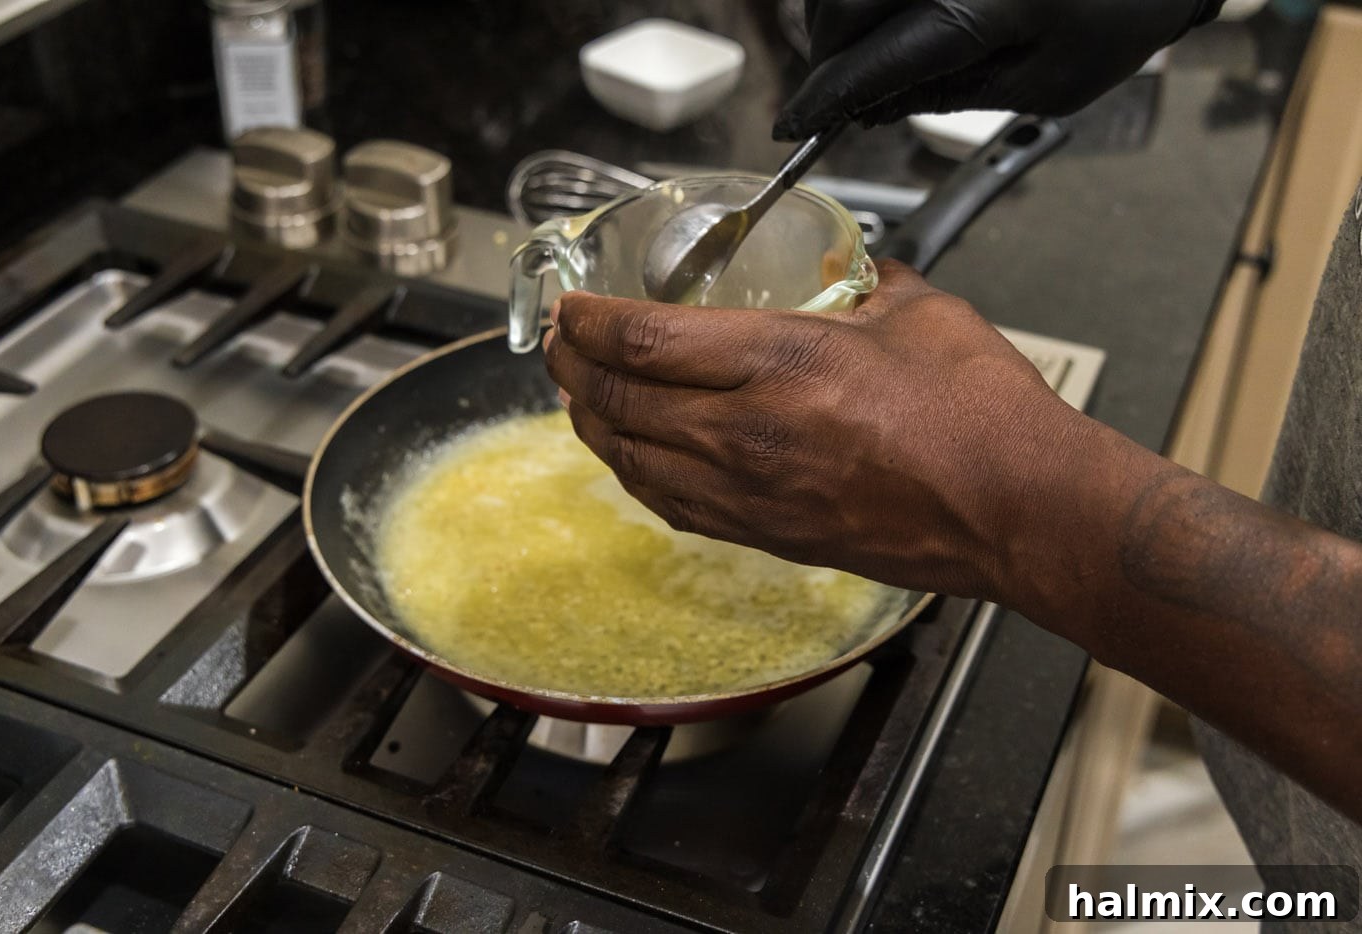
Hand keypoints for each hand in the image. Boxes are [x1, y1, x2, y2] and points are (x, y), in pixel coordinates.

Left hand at [543, 259, 1097, 603]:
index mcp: (780, 363)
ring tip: (579, 399)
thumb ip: (861, 282)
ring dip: (593, 425)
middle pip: (620, 401)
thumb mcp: (917, 311)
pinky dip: (637, 476)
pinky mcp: (766, 534)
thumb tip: (843, 269)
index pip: (643, 340)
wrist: (1015, 511)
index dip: (588, 321)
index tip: (569, 307)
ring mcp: (751, 493)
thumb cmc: (980, 417)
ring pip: (634, 460)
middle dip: (571, 369)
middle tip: (558, 346)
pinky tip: (633, 460)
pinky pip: (673, 506)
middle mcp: (748, 433)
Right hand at [774, 0, 1223, 138]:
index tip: (792, 129)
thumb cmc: (1119, 16)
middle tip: (830, 94)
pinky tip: (876, 19)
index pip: (876, 59)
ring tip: (857, 55)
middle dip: (824, 58)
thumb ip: (949, 94)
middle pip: (843, 7)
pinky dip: (858, 0)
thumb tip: (870, 107)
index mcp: (988, 6)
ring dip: (835, 20)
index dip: (826, 98)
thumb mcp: (1044, 85)